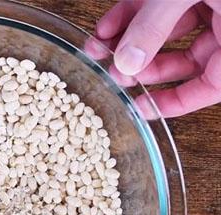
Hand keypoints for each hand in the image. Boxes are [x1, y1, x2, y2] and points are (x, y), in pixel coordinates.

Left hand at [88, 0, 220, 118]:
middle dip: (144, 66)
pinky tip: (108, 26)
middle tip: (116, 73)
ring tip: (102, 48)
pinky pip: (162, 5)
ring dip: (131, 40)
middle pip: (188, 60)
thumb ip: (157, 25)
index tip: (143, 107)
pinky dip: (132, 15)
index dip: (177, 101)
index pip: (213, 85)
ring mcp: (211, 2)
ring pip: (170, 31)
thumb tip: (126, 61)